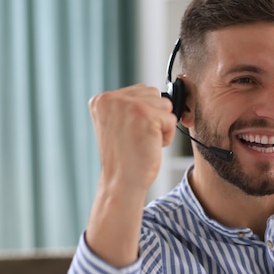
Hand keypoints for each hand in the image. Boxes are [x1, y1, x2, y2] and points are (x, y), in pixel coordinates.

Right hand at [86, 85, 175, 266]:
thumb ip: (130, 106)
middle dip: (154, 117)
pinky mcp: (145, 115)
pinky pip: (171, 119)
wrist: (122, 182)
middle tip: (138, 138)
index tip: (131, 133)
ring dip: (161, 126)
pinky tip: (150, 146)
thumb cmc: (125, 157)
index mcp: (101, 99)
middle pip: (154, 94)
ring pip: (165, 105)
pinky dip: (167, 136)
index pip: (141, 91)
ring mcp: (128, 105)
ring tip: (143, 141)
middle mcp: (111, 98)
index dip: (145, 114)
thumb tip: (162, 96)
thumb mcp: (119, 124)